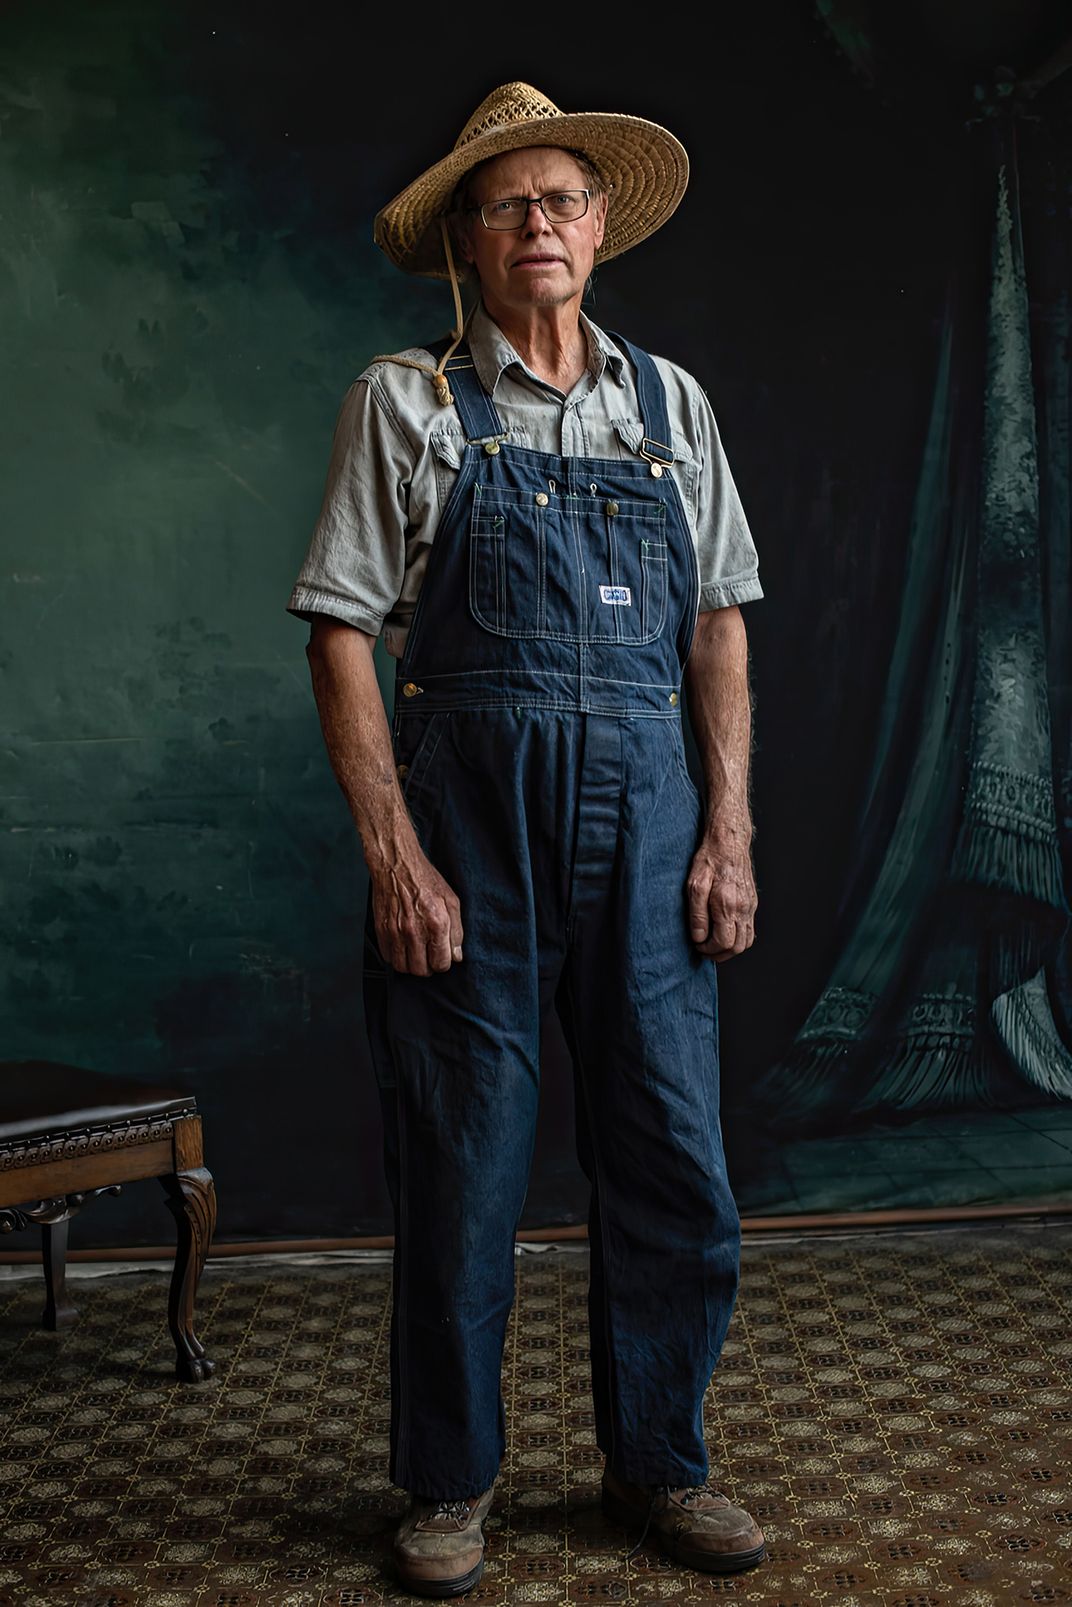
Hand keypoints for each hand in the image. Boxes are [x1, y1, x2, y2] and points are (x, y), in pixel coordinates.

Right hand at [371, 849, 463, 975]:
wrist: (396, 864)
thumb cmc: (425, 879)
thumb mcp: (451, 900)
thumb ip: (456, 931)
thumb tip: (457, 955)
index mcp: (436, 924)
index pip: (441, 963)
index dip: (444, 963)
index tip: (443, 956)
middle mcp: (415, 931)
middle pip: (421, 970)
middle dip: (428, 967)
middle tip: (429, 957)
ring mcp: (396, 932)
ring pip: (403, 967)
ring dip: (411, 965)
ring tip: (416, 954)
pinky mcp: (381, 929)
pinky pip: (387, 956)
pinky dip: (395, 957)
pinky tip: (403, 946)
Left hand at [686, 833, 756, 960]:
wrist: (729, 842)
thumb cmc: (709, 860)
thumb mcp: (694, 885)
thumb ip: (697, 914)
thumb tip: (699, 937)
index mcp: (727, 905)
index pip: (723, 942)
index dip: (708, 950)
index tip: (696, 945)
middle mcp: (743, 908)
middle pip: (737, 947)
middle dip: (719, 954)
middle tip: (703, 950)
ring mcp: (751, 907)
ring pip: (746, 942)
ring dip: (730, 949)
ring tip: (713, 945)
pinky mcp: (753, 903)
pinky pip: (750, 930)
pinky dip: (739, 939)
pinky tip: (725, 934)